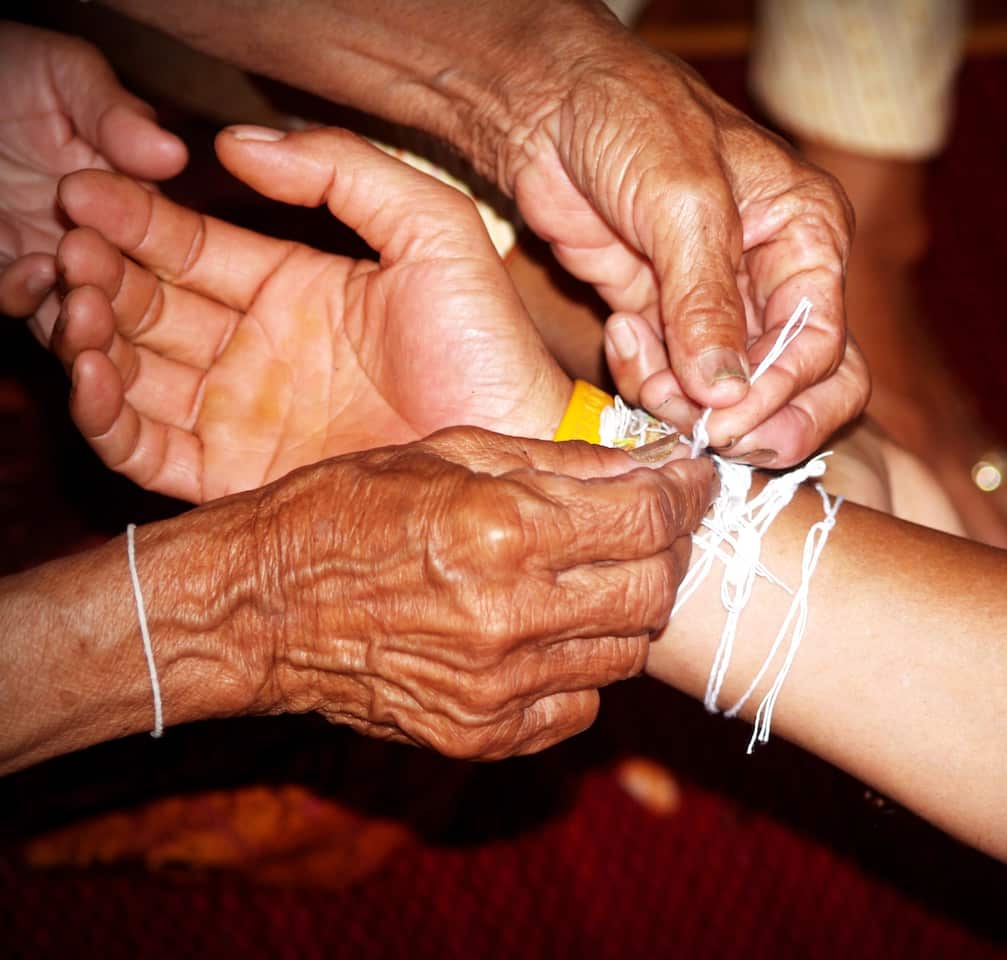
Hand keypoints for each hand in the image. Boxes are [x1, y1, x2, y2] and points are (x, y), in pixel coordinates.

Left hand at [0, 21, 185, 329]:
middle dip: (127, 303)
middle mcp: (94, 242)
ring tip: (82, 299)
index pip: (167, 244)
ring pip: (73, 317)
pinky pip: (12, 299)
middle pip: (127, 297)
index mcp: (133, 202)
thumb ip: (115, 115)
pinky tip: (36, 273)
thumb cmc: (4, 67)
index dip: (169, 255)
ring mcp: (39, 258)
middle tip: (126, 291)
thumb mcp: (64, 74)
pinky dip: (25, 296)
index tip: (164, 248)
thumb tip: (174, 155)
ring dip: (83, 322)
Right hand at [50, 126, 571, 501]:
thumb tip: (236, 143)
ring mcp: (245, 418)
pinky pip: (149, 449)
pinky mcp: (239, 480)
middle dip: (101, 273)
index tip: (91, 192)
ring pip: (135, 371)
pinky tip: (92, 373)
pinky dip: (106, 415)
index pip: (192, 246)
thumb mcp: (432, 231)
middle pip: (150, 305)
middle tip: (70, 247)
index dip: (137, 218)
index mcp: (295, 289)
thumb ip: (344, 171)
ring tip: (73, 306)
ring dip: (91, 335)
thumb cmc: (487, 346)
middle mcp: (259, 351)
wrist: (514, 452)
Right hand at [247, 427, 716, 758]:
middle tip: (647, 528)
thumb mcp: (450, 453)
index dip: (687, 495)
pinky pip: (579, 706)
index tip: (690, 482)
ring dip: (627, 609)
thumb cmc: (346, 511)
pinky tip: (548, 634)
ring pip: (626, 653)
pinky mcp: (480, 735)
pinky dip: (582, 668)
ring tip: (589, 576)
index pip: (649, 520)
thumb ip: (561, 463)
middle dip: (667, 552)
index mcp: (502, 529)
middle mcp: (508, 614)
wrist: (259, 608)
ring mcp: (496, 688)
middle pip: (655, 591)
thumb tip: (651, 465)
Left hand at [507, 18, 866, 465]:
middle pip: (801, 383)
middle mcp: (773, 276)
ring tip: (640, 357)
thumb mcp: (682, 203)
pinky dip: (648, 379)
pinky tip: (620, 333)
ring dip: (685, 400)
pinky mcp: (664, 319)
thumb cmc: (630, 119)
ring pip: (730, 393)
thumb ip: (707, 301)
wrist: (544, 105)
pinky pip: (673, 380)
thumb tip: (728, 393)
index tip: (726, 418)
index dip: (782, 391)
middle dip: (754, 417)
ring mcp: (717, 304)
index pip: (822, 344)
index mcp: (806, 235)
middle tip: (705, 430)